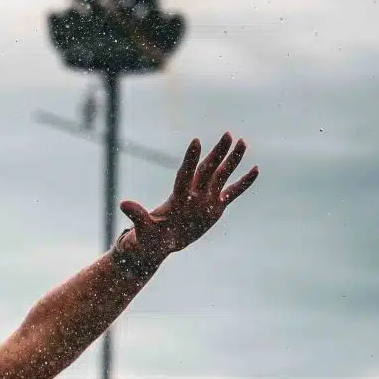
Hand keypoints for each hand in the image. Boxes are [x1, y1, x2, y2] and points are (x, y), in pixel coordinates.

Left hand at [118, 132, 258, 263]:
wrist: (159, 244)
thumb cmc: (148, 238)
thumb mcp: (142, 230)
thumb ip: (137, 216)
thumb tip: (122, 204)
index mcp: (178, 198)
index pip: (185, 175)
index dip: (190, 160)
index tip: (196, 141)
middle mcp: (193, 194)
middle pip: (208, 170)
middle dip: (218, 153)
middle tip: (228, 134)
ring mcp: (205, 199)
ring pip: (222, 176)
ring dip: (232, 160)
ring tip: (243, 142)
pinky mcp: (215, 207)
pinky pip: (232, 193)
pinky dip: (243, 183)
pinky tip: (255, 170)